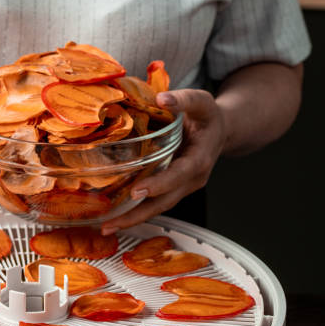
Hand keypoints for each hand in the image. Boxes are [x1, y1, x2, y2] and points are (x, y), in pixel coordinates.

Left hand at [101, 89, 228, 233]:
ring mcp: (181, 188)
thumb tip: (162, 98)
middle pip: (164, 202)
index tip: (138, 191)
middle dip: (138, 215)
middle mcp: (191, 180)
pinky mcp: (170, 190)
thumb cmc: (208, 117)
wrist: (219, 131)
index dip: (159, 184)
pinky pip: (152, 205)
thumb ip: (183, 100)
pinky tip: (113, 217)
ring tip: (106, 227)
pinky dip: (133, 212)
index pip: (179, 175)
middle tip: (112, 222)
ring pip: (157, 208)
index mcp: (199, 159)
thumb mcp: (201, 102)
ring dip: (131, 220)